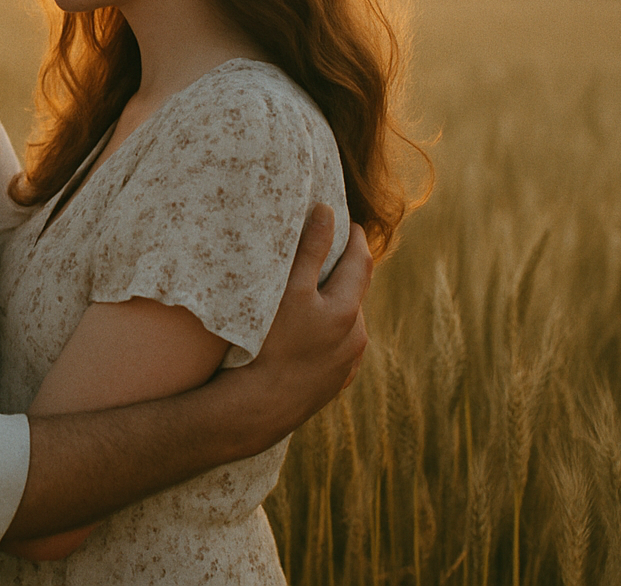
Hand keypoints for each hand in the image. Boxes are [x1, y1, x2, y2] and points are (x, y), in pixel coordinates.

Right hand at [218, 204, 371, 450]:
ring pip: (347, 321)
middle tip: (331, 248)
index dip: (354, 237)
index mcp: (347, 310)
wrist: (260, 408)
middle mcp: (355, 337)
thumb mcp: (287, 290)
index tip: (345, 221)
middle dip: (347, 268)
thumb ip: (310, 250)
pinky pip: (338, 348)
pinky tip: (308, 334)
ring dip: (336, 302)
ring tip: (312, 293)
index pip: (361, 261)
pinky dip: (329, 333)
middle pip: (356, 291)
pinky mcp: (334, 383)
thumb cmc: (269, 345)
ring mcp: (347, 363)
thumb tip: (327, 212)